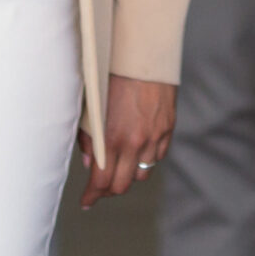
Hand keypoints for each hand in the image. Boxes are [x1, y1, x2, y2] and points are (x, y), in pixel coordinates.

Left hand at [77, 76, 174, 207]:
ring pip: (142, 174)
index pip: (101, 181)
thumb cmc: (111, 76)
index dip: (92, 196)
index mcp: (112, 137)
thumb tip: (90, 163)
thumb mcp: (90, 106)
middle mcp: (135, 142)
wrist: (143, 54)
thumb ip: (88, 137)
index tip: (86, 202)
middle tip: (100, 188)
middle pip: (122, 185)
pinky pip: (157, 156)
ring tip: (119, 167)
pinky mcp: (168, 128)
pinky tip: (137, 150)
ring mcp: (154, 137)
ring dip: (129, 175)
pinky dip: (146, 159)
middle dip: (108, 190)